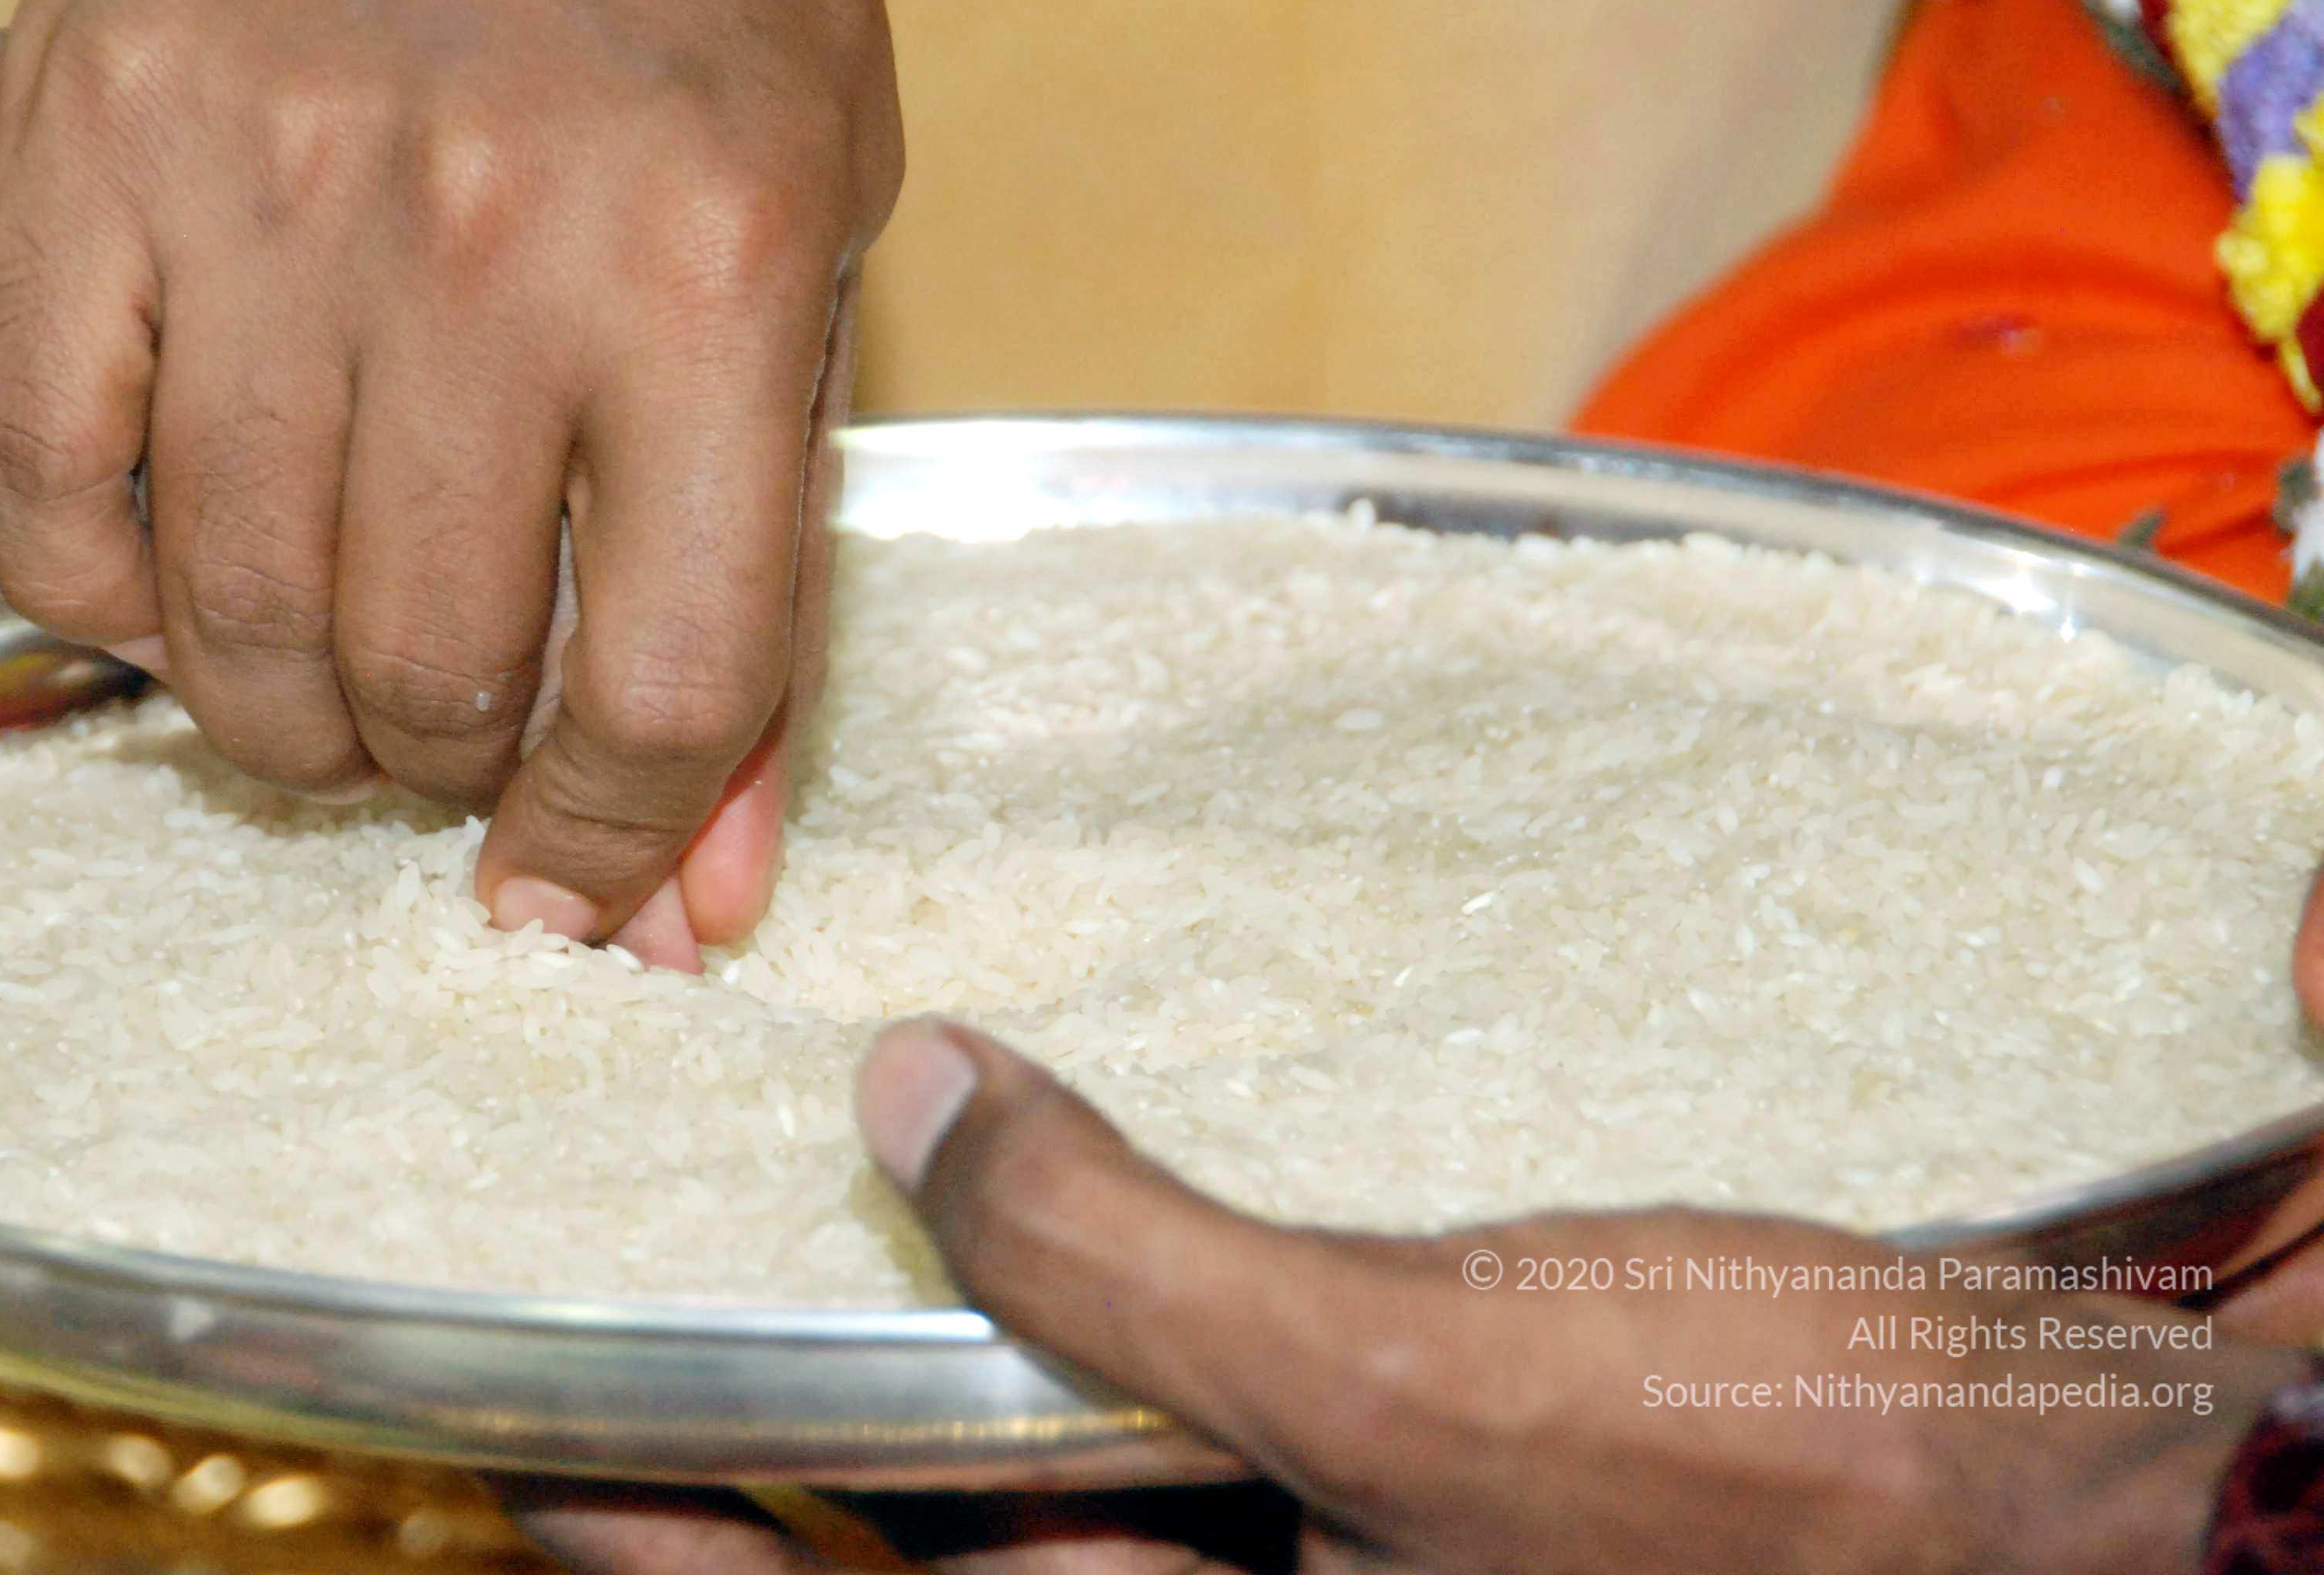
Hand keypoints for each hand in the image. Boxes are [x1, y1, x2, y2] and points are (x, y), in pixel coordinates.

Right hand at [0, 0, 898, 966]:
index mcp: (708, 268)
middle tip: (445, 748)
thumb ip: (758, 579)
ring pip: (234, 607)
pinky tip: (179, 575)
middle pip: (434, 669)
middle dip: (448, 772)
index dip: (619, 844)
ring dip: (284, 711)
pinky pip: (50, 471)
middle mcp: (486, 233)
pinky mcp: (87, 121)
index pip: (666, 682)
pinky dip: (106, 589)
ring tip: (325, 685)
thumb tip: (684, 905)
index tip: (577, 898)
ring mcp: (264, 173)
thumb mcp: (813, 257)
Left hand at [514, 1022, 2311, 1573]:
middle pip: (946, 1566)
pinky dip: (1112, 1319)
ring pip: (1072, 1489)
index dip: (673, 1552)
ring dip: (942, 1370)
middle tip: (620, 1321)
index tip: (523, 1451)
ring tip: (815, 1233)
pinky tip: (1060, 1207)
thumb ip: (1139, 1260)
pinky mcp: (1435, 1484)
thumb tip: (908, 1101)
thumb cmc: (1802, 1494)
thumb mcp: (1437, 1378)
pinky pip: (1214, 1414)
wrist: (2105, 1501)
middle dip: (778, 1456)